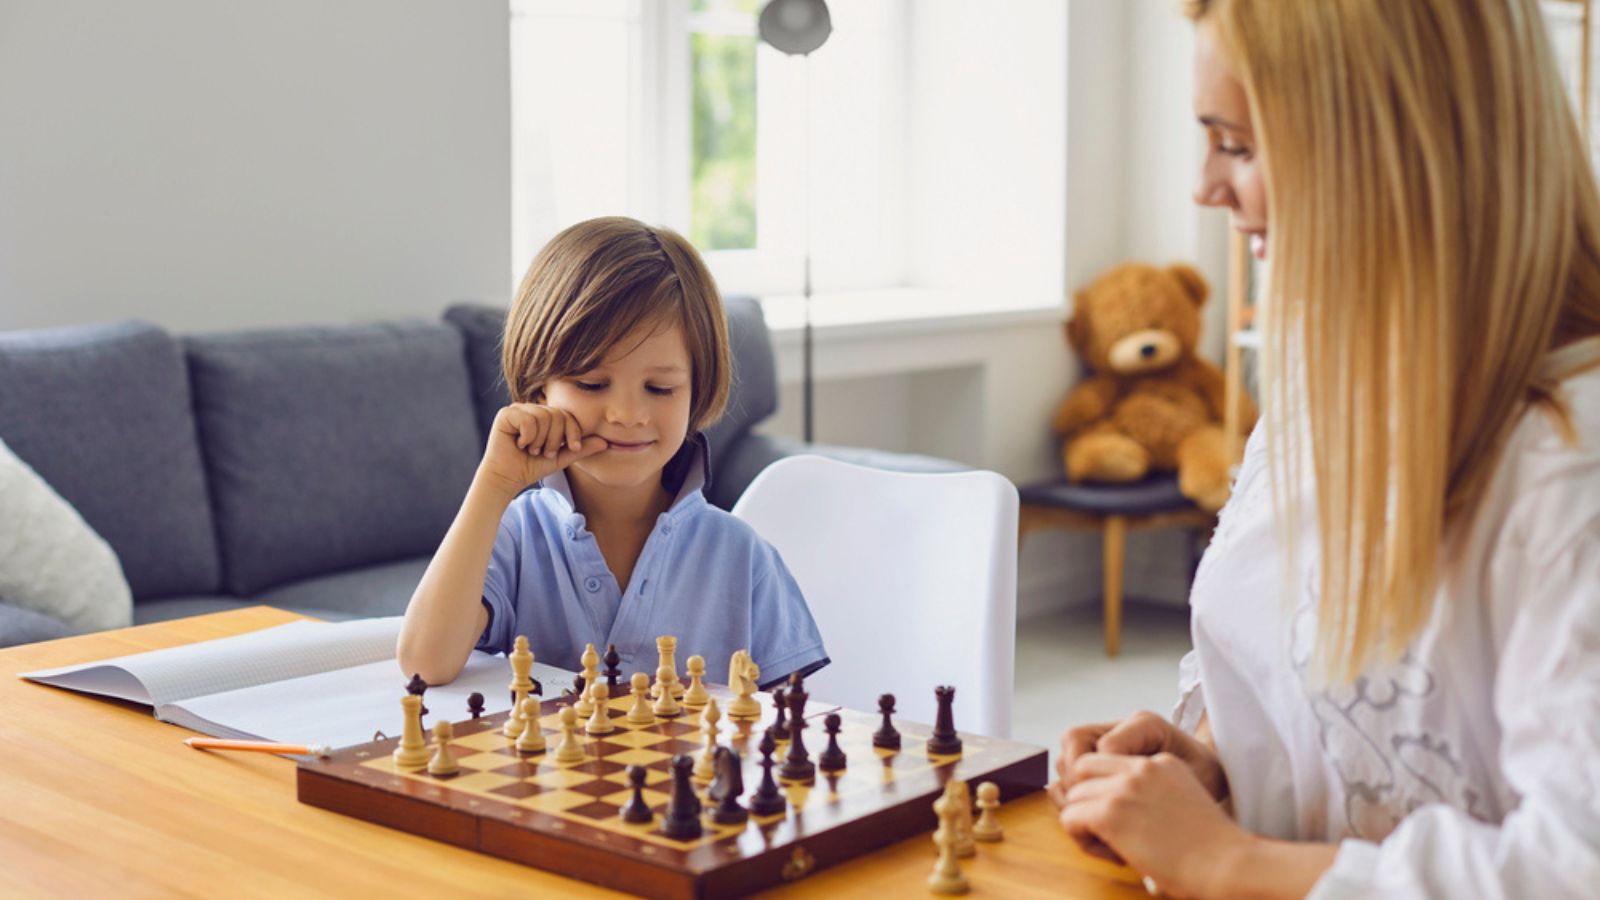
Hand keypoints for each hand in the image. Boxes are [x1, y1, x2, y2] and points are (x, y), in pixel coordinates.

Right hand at [476, 403, 607, 498]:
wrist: (508, 478)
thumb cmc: (531, 467)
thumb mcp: (561, 458)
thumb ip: (580, 449)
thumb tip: (605, 442)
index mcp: (545, 416)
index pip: (567, 415)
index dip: (573, 432)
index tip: (571, 448)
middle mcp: (532, 409)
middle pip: (557, 415)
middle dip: (555, 439)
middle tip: (544, 453)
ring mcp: (519, 410)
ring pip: (543, 417)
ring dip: (540, 441)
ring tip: (532, 450)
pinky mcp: (506, 414)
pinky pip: (528, 419)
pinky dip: (528, 436)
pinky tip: (519, 444)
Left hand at [1048, 711, 1228, 862]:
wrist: (1229, 864)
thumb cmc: (1214, 849)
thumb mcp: (1186, 800)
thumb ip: (1154, 794)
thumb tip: (1122, 812)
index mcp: (1160, 762)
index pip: (1108, 762)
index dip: (1105, 790)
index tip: (1121, 820)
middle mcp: (1140, 768)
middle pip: (1083, 770)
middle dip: (1085, 798)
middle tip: (1106, 831)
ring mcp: (1125, 788)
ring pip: (1073, 795)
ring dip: (1083, 822)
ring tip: (1112, 847)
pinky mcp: (1111, 813)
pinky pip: (1070, 818)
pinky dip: (1082, 839)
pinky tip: (1111, 854)